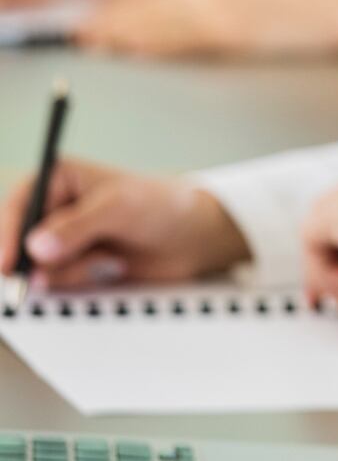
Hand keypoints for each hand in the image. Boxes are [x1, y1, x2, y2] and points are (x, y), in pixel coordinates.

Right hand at [0, 159, 248, 288]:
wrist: (194, 237)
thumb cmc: (163, 206)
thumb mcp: (119, 208)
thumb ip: (76, 227)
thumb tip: (36, 247)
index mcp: (58, 179)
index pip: (18, 205)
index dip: (7, 235)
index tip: (8, 263)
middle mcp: (54, 208)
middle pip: (20, 242)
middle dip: (40, 260)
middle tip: (58, 269)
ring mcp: (63, 240)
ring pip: (38, 266)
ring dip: (69, 270)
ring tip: (107, 257)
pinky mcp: (74, 264)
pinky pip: (58, 281)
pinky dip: (79, 279)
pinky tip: (109, 266)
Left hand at [73, 0, 337, 58]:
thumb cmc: (304, 15)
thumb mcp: (257, 8)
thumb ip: (221, 17)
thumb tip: (189, 35)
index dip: (122, 10)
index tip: (93, 23)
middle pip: (151, 6)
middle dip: (113, 20)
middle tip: (80, 34)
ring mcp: (223, 10)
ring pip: (161, 19)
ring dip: (124, 30)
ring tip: (94, 42)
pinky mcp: (235, 29)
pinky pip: (187, 38)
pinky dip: (157, 42)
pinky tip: (134, 49)